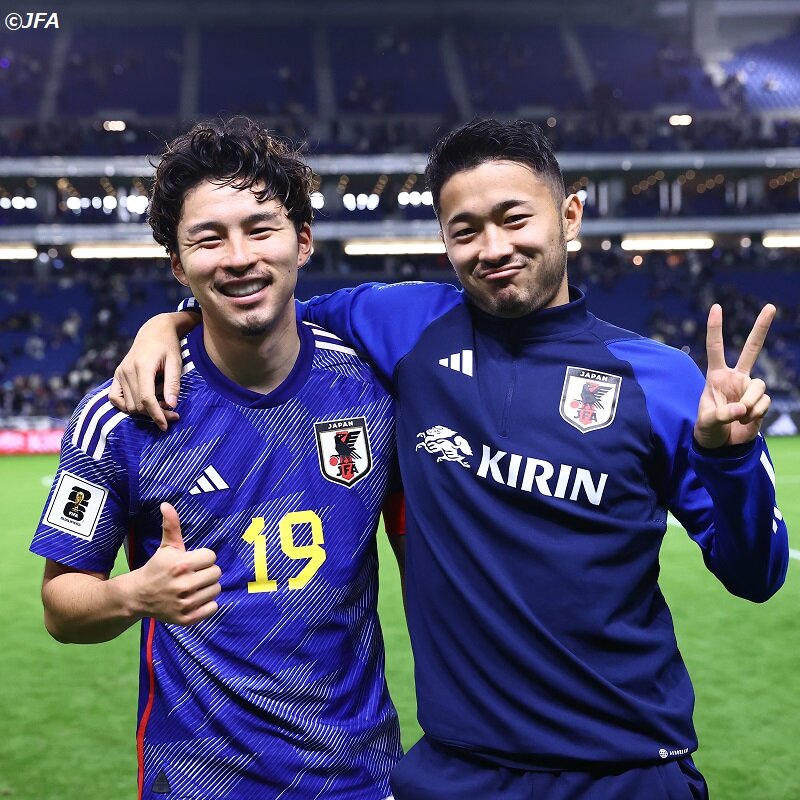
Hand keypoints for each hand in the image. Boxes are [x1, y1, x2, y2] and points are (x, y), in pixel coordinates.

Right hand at [109, 312, 190, 430]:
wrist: (154, 332)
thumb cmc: (168, 347)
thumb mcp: (176, 363)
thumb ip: (173, 384)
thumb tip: (172, 405)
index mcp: (142, 367)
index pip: (146, 399)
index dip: (156, 415)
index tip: (166, 425)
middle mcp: (127, 371)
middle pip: (138, 405)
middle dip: (154, 414)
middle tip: (172, 414)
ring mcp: (119, 374)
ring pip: (128, 405)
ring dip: (144, 412)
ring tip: (162, 406)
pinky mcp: (116, 376)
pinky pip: (115, 399)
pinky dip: (127, 406)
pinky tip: (142, 405)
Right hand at [126, 502, 221, 625]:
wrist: (138, 596)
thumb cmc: (156, 568)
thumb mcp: (165, 547)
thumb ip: (171, 526)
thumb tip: (166, 504)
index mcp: (181, 564)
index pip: (211, 556)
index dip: (203, 558)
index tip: (193, 561)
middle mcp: (184, 584)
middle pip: (217, 573)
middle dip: (206, 572)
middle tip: (194, 574)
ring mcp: (186, 603)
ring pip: (216, 590)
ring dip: (208, 587)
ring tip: (194, 586)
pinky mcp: (187, 618)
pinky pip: (213, 608)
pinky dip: (207, 604)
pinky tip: (194, 599)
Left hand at [694, 303, 774, 448]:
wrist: (722, 446)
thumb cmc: (708, 430)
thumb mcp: (706, 423)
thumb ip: (721, 415)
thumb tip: (741, 408)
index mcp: (716, 376)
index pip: (715, 347)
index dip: (715, 328)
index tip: (716, 307)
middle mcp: (735, 377)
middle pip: (752, 349)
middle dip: (761, 328)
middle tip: (771, 306)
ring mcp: (749, 388)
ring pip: (759, 385)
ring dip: (749, 403)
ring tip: (738, 416)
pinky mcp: (761, 401)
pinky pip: (764, 402)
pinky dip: (755, 414)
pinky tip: (746, 421)